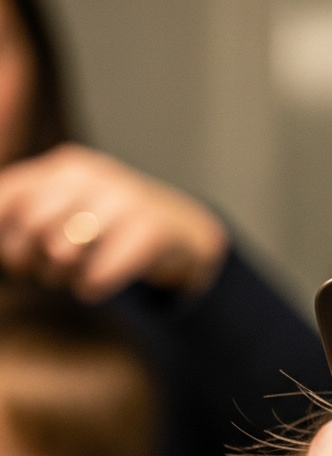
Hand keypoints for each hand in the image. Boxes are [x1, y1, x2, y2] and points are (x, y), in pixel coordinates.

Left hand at [0, 143, 227, 300]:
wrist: (188, 233)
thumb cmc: (118, 226)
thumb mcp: (76, 207)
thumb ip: (32, 214)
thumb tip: (5, 247)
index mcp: (68, 167)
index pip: (9, 198)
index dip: (5, 235)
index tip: (19, 257)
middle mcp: (95, 177)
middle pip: (32, 224)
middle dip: (28, 259)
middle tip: (45, 274)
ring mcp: (126, 201)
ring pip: (62, 248)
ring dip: (58, 276)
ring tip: (70, 279)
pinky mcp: (151, 232)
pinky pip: (100, 271)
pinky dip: (90, 287)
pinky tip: (94, 288)